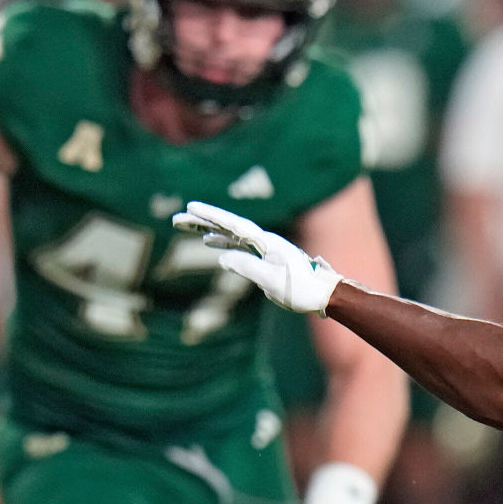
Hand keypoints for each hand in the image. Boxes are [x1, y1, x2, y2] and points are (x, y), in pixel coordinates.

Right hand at [174, 201, 340, 314]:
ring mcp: (267, 248)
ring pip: (233, 235)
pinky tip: (211, 243)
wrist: (325, 295)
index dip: (212, 216)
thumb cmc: (302, 290)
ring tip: (187, 226)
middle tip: (177, 218)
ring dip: (210, 230)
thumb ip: (247, 268)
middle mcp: (266, 241)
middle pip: (229, 226)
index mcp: (267, 243)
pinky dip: (225, 242)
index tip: (191, 208)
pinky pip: (241, 246)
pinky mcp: (268, 258)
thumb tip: (222, 257)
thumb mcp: (272, 282)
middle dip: (203, 220)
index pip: (234, 225)